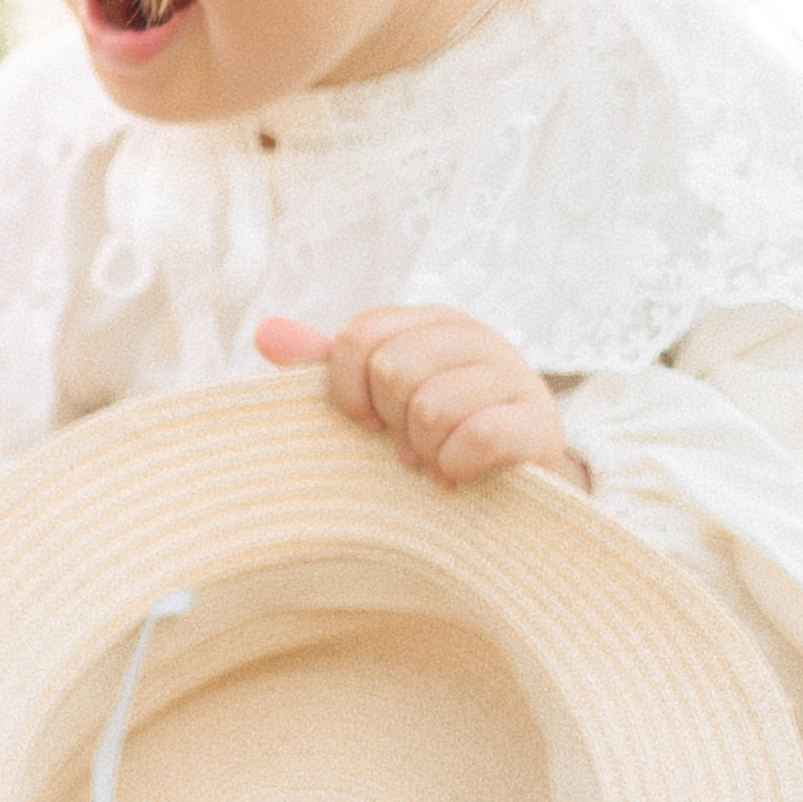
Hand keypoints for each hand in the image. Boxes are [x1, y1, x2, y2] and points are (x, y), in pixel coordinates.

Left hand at [255, 308, 588, 490]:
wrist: (518, 479)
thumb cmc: (437, 434)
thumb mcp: (381, 398)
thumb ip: (327, 366)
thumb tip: (265, 332)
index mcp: (429, 322)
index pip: (359, 336)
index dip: (347, 389)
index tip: (364, 422)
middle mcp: (473, 336)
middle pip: (393, 370)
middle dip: (392, 422)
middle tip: (408, 446)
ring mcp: (511, 374)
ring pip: (432, 405)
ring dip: (425, 450)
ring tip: (435, 460)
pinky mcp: (538, 422)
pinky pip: (477, 436)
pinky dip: (456, 465)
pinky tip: (459, 474)